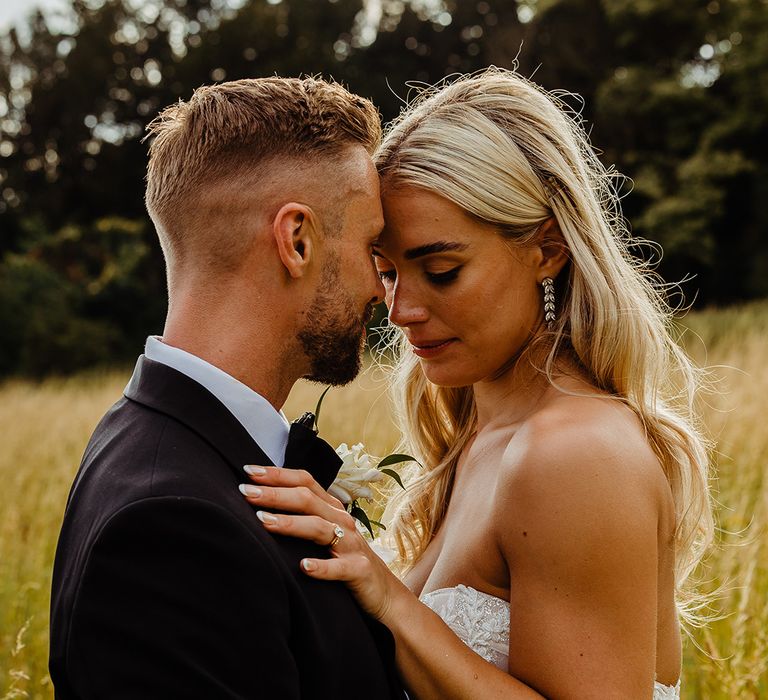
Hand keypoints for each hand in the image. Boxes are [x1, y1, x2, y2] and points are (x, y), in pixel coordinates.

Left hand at [239, 466, 407, 621]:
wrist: (383, 592)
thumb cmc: (345, 559)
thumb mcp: (326, 533)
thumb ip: (302, 517)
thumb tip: (260, 505)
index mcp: (332, 508)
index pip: (305, 482)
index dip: (278, 475)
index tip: (248, 471)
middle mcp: (342, 521)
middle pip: (307, 500)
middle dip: (275, 494)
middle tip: (246, 492)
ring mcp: (352, 545)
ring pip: (320, 528)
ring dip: (290, 523)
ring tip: (263, 521)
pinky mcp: (359, 570)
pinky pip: (339, 567)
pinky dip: (321, 567)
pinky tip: (303, 566)